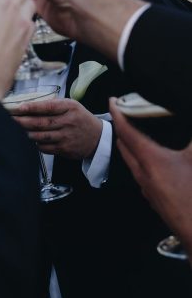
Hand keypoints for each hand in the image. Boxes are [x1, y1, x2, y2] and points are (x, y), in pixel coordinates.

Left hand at [12, 98, 103, 160]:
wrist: (97, 138)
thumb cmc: (80, 118)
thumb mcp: (72, 105)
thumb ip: (54, 104)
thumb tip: (29, 104)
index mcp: (70, 108)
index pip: (48, 107)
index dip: (32, 107)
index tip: (19, 107)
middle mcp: (68, 122)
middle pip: (41, 123)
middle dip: (23, 121)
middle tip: (10, 119)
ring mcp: (66, 137)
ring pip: (41, 136)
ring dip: (26, 133)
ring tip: (15, 129)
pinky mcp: (64, 149)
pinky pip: (45, 147)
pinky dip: (35, 143)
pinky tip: (29, 139)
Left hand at [112, 102, 191, 257]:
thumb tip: (189, 123)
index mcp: (150, 160)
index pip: (126, 131)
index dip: (118, 113)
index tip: (113, 100)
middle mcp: (143, 173)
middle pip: (124, 145)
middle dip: (123, 128)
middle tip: (126, 113)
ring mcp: (146, 187)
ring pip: (132, 160)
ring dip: (131, 145)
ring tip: (138, 133)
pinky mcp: (153, 198)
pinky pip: (140, 173)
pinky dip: (141, 160)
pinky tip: (154, 160)